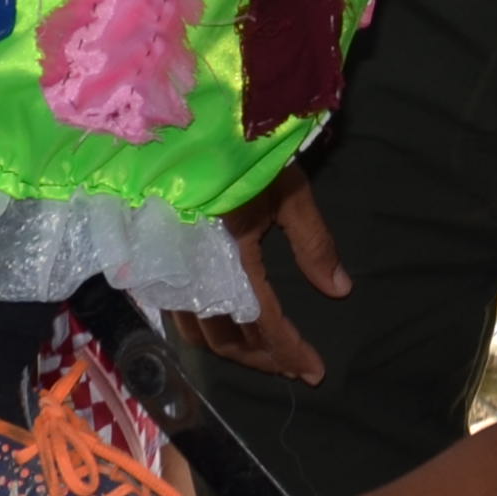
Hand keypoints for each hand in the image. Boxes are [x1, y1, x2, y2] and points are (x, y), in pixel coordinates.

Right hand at [175, 165, 349, 382]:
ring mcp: (169, 269)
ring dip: (235, 350)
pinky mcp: (156, 261)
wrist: (186, 123)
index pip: (262, 321)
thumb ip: (313, 243)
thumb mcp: (288, 191)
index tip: (315, 371)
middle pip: (227, 338)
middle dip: (263, 359)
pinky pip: (180, 312)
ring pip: (199, 332)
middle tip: (295, 367)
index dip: (288, 351)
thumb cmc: (243, 151)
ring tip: (268, 355)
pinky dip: (207, 330)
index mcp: (230, 256)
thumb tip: (340, 289)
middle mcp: (194, 271)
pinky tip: (227, 329)